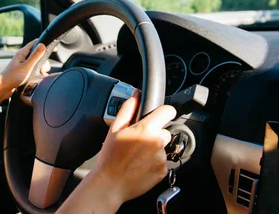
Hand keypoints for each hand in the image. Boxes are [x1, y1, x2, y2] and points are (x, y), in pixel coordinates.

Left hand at [0, 39, 50, 92]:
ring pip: (37, 63)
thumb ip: (35, 56)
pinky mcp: (24, 71)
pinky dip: (38, 73)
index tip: (54, 50)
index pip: (36, 43)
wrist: (2, 88)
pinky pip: (34, 69)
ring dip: (41, 69)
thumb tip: (43, 45)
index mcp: (23, 53)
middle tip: (43, 69)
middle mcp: (23, 57)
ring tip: (40, 76)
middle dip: (44, 62)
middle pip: (38, 54)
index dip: (45, 44)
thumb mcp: (27, 66)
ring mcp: (23, 64)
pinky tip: (38, 79)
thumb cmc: (12, 77)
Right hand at [90, 92, 175, 206]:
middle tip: (139, 142)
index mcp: (146, 129)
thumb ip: (128, 108)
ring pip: (163, 147)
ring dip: (154, 149)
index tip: (160, 116)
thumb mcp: (114, 128)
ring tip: (137, 156)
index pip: (168, 111)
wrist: (110, 184)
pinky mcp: (163, 171)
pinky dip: (154, 163)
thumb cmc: (110, 157)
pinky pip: (163, 162)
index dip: (164, 112)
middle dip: (155, 134)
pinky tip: (140, 165)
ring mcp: (161, 157)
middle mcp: (157, 142)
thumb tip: (136, 94)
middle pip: (165, 131)